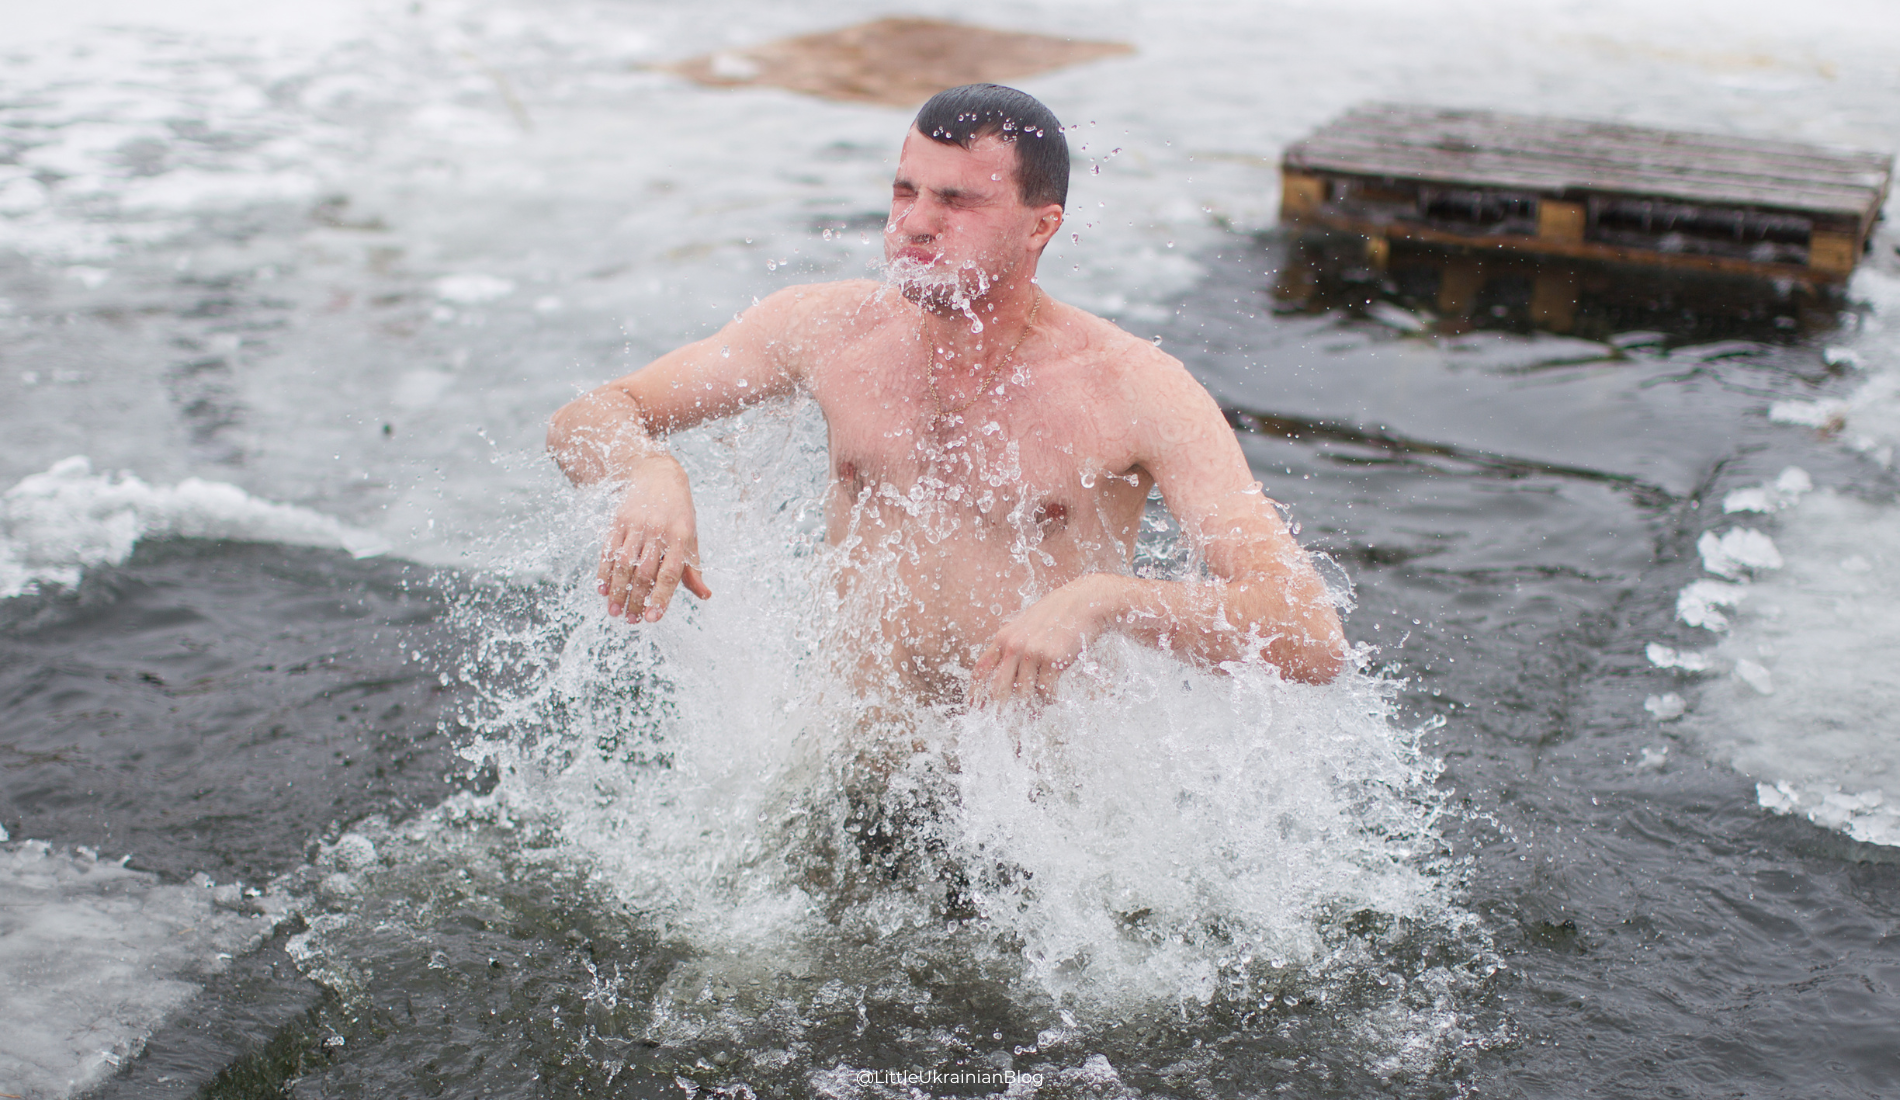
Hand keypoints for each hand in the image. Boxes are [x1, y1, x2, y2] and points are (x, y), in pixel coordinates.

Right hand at [596, 456, 712, 621]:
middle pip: (644, 572)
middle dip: (636, 599)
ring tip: (615, 611)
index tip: (653, 618)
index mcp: (680, 536)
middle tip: (631, 620)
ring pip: (624, 563)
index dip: (661, 597)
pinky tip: (602, 589)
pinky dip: (604, 572)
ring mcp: (636, 525)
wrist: (658, 474)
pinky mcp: (619, 520)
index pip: (670, 573)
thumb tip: (705, 595)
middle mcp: (658, 531)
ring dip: (618, 590)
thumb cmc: (679, 513)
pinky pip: (609, 550)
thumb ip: (693, 567)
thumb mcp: (691, 537)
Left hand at [969, 575, 1121, 707]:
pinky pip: (1046, 691)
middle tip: (1006, 722)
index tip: (974, 709)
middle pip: (999, 689)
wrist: (1085, 602)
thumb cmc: (1057, 615)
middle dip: (1001, 709)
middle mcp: (1014, 645)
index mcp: (1004, 637)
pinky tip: (1055, 695)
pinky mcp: (1053, 659)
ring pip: (1024, 694)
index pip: (981, 669)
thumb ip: (1012, 645)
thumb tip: (1005, 674)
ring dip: (1032, 704)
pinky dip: (1050, 699)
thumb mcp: (1026, 625)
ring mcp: (1033, 652)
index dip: (975, 693)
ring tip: (1040, 705)